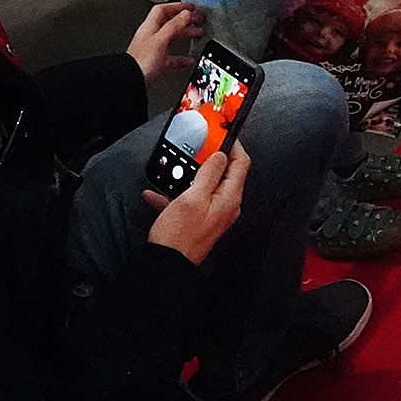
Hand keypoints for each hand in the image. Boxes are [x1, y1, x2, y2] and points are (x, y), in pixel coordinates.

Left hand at [126, 1, 205, 81]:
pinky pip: (171, 57)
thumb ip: (173, 25)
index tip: (190, 7)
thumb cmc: (141, 61)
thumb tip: (185, 13)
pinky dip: (181, 57)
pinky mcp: (156, 63)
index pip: (163, 10)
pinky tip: (188, 60)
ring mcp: (153, 50)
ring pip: (172, 38)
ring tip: (197, 33)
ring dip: (185, 34)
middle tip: (198, 19)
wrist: (131, 82)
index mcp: (149, 27)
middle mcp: (150, 36)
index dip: (177, 6)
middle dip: (185, 19)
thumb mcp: (160, 40)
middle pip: (170, 23)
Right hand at [143, 144, 248, 265]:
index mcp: (229, 198)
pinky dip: (176, 194)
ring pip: (206, 186)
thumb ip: (209, 174)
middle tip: (198, 149)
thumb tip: (220, 156)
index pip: (241, 164)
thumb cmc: (179, 236)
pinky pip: (191, 200)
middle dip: (210, 159)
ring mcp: (214, 214)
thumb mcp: (193, 197)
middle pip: (225, 173)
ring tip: (176, 171)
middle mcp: (226, 206)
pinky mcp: (200, 221)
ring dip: (190, 176)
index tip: (222, 135)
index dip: (234, 146)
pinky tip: (158, 194)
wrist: (167, 266)